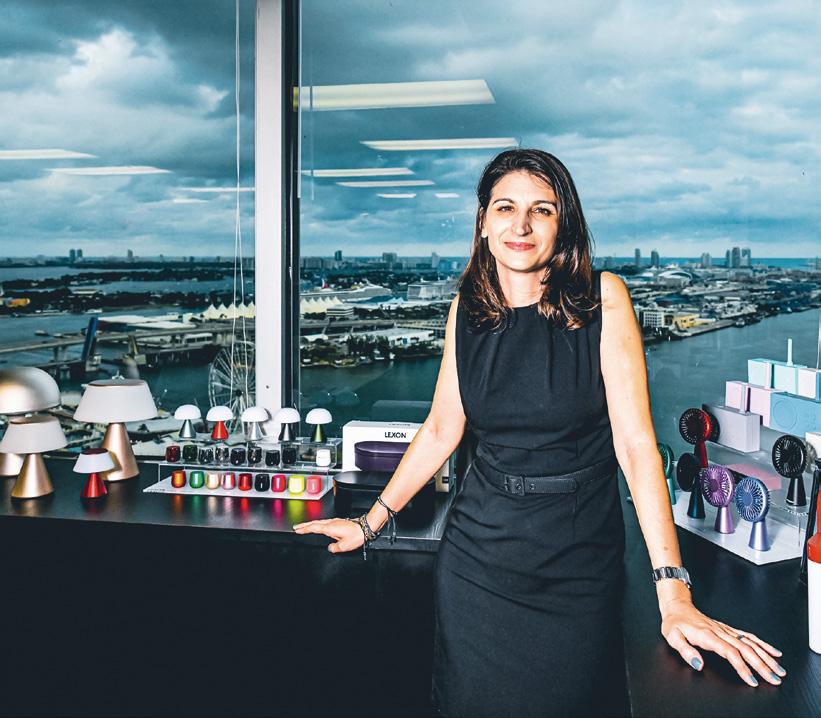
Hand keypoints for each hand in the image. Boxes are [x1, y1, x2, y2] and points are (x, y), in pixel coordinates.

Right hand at [293, 518, 364, 553]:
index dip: (304, 529)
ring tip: (305, 526)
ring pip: (319, 521)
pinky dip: (318, 523)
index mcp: (330, 528)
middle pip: (314, 523)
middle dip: (304, 525)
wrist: (365, 527)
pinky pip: (325, 522)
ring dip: (311, 523)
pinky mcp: (339, 521)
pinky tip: (320, 525)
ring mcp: (335, 521)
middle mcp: (331, 523)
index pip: (313, 528)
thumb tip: (330, 548)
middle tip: (296, 527)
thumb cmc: (356, 535)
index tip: (297, 530)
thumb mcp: (344, 546)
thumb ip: (334, 548)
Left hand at [660, 597, 784, 686]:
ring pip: (750, 643)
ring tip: (779, 669)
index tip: (752, 680)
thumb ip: (686, 651)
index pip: (730, 653)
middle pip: (745, 649)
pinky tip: (774, 652)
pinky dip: (762, 644)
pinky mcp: (728, 629)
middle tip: (774, 679)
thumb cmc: (674, 622)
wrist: (677, 606)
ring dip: (766, 657)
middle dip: (762, 665)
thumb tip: (698, 665)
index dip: (742, 667)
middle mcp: (720, 632)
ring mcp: (725, 630)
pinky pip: (748, 636)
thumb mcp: (672, 637)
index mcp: (708, 636)